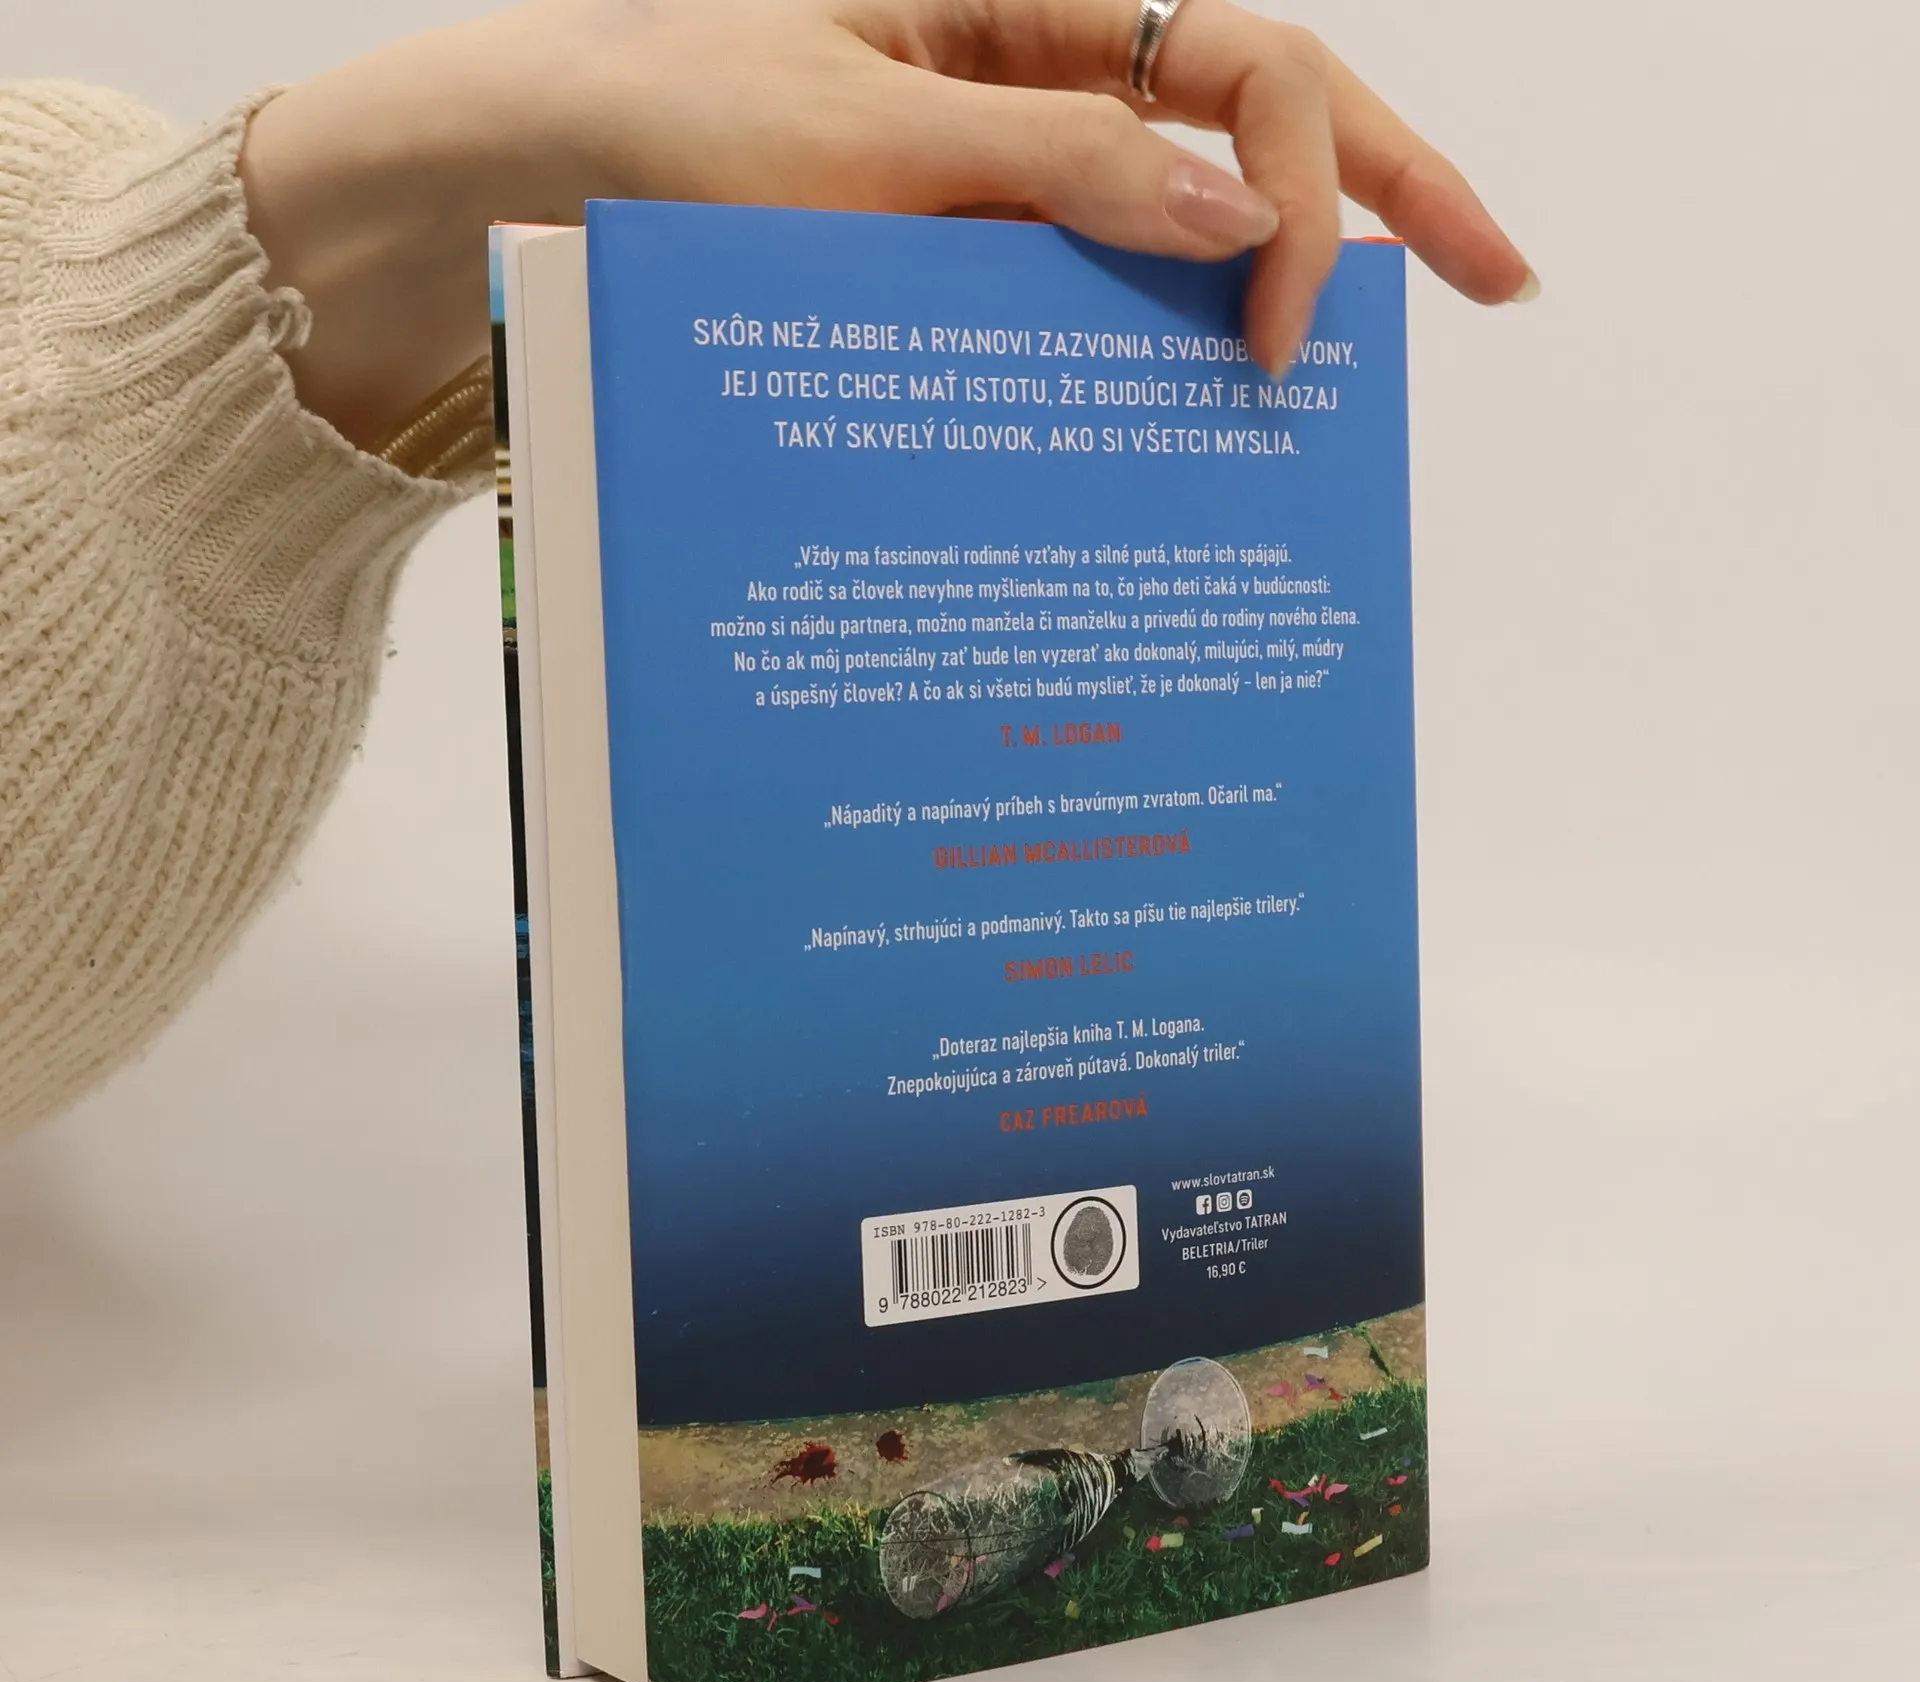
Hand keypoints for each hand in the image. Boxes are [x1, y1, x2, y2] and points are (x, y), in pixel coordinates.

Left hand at [241, 0, 1533, 449]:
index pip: (1240, 57)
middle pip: (1255, 109)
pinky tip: (1200, 404)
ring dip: (1276, 277)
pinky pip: (1083, 285)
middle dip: (1386, 191)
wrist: (514, 178)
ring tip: (1358, 377)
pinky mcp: (954, 248)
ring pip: (1179, 208)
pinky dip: (1148, 340)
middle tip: (1505, 279)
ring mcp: (1000, 165)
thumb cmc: (649, 118)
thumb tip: (1221, 212)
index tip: (1287, 321)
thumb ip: (1045, 163)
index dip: (1304, 180)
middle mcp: (1031, 68)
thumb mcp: (851, 139)